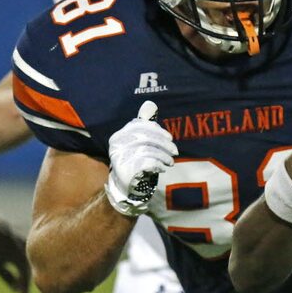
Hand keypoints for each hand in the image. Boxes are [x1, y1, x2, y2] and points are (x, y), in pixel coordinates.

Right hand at [105, 101, 177, 215]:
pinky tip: (162, 167)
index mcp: (118, 136)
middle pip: (145, 137)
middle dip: (164, 144)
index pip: (139, 125)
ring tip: (170, 161)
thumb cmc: (135, 161)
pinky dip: (159, 164)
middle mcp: (116, 146)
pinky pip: (148, 162)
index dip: (156, 130)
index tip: (169, 138)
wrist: (127, 187)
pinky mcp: (127, 171)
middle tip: (175, 151)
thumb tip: (150, 104)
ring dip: (164, 156)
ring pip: (149, 150)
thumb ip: (144, 125)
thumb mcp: (139, 142)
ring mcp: (120, 158)